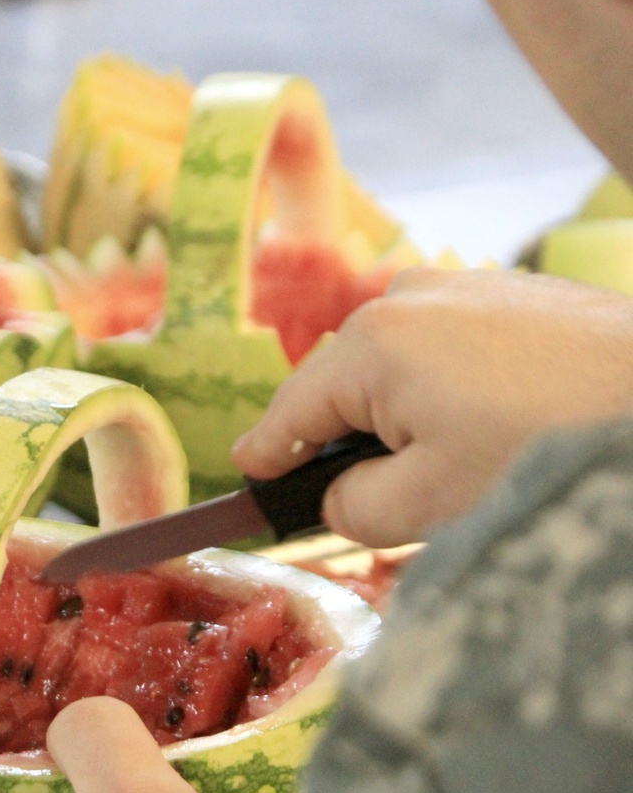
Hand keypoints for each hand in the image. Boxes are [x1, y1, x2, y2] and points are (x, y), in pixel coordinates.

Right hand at [233, 268, 632, 547]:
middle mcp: (407, 295)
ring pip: (404, 369)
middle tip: (395, 508)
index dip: (264, 454)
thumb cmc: (545, 450)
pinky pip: (455, 350)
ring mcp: (465, 284)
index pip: (292, 410)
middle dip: (355, 445)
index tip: (245, 479)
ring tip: (468, 470)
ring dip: (413, 421)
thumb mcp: (430, 504)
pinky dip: (459, 393)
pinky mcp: (514, 293)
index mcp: (372, 343)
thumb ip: (351, 507)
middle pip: (348, 387)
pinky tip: (504, 430)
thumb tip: (332, 497)